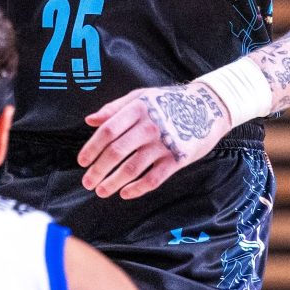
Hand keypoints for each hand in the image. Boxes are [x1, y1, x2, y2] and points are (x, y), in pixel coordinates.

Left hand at [78, 83, 229, 199]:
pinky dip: (137, 189)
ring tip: (101, 191)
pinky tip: (125, 193)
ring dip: (113, 183)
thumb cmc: (168, 102)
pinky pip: (153, 179)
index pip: (108, 131)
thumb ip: (114, 108)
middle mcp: (149, 126)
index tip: (82, 162)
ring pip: (131, 169)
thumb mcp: (141, 97)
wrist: (208, 108)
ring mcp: (164, 144)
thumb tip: (89, 121)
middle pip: (116, 152)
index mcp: (137, 109)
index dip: (91, 148)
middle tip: (87, 182)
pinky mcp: (177, 159)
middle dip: (98, 170)